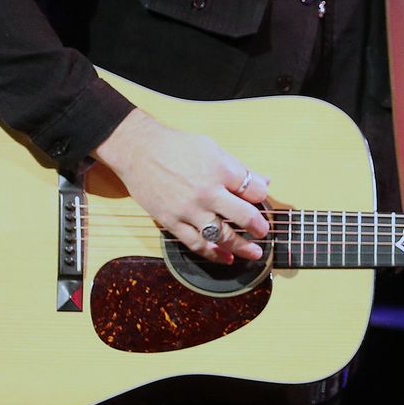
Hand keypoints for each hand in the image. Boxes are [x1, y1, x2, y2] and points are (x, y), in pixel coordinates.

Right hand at [93, 109, 270, 263]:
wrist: (139, 150)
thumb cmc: (176, 147)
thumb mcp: (213, 149)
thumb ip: (239, 168)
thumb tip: (264, 181)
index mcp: (221, 170)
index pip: (254, 191)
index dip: (262, 197)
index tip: (261, 201)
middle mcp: (208, 192)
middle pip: (244, 216)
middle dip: (259, 228)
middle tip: (263, 232)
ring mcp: (189, 210)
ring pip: (222, 236)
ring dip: (241, 247)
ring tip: (254, 253)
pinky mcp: (172, 222)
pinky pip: (196, 244)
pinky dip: (214, 254)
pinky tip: (226, 257)